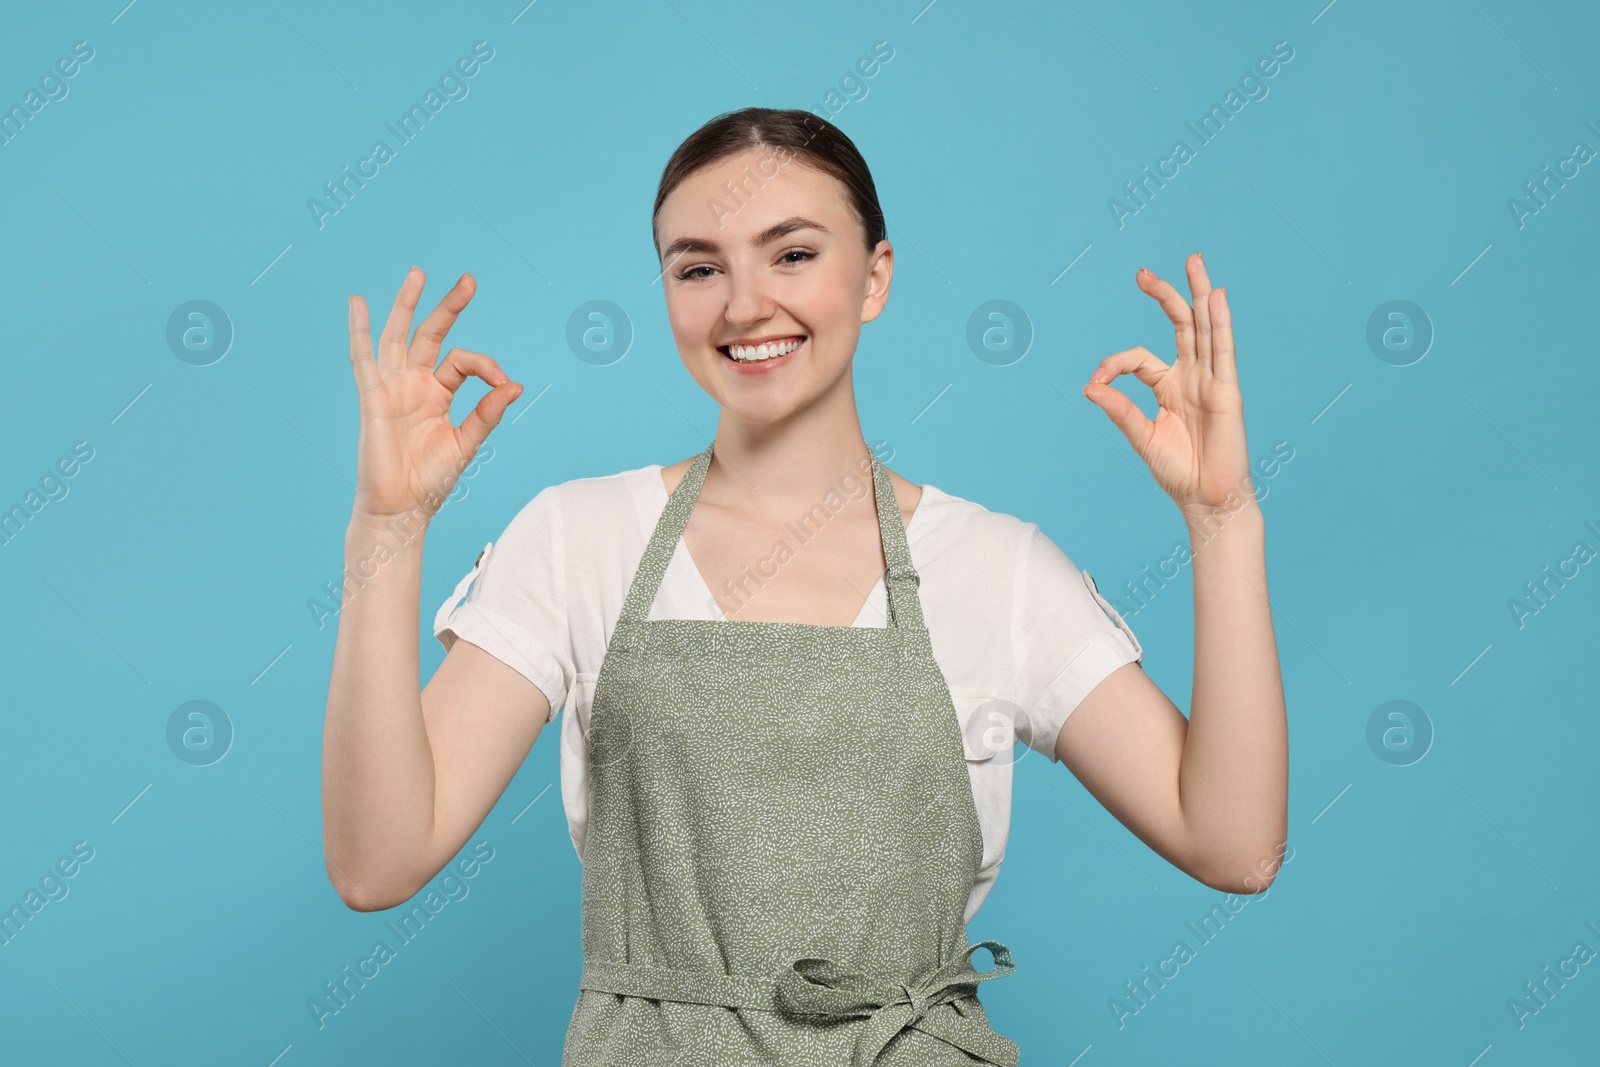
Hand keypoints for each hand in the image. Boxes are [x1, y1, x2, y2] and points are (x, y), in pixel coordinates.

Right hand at [346, 267, 522, 524]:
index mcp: (438, 393)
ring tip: (418, 273)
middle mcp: (414, 384)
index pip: (462, 362)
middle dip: (449, 307)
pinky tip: (356, 302)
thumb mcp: (466, 443)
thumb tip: (514, 385)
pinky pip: (362, 358)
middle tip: (469, 280)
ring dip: (407, 304)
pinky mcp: (372, 397)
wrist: (401, 508)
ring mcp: (392, 387)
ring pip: (399, 336)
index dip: (485, 366)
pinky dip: (358, 330)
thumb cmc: (431, 481)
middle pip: (431, 335)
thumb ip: (487, 413)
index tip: (503, 382)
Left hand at [1082, 253, 1253, 522]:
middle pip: (1179, 325)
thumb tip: (1090, 385)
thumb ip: (1119, 409)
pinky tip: (1217, 296)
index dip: (1114, 363)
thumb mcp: (1141, 437)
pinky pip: (1223, 350)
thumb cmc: (1178, 471)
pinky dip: (1220, 322)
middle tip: (1142, 272)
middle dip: (1163, 295)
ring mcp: (1210, 380)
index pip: (1138, 358)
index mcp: (1167, 387)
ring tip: (1193, 260)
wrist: (1207, 498)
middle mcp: (1190, 377)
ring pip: (1204, 327)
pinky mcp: (1226, 390)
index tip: (1095, 380)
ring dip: (1198, 293)